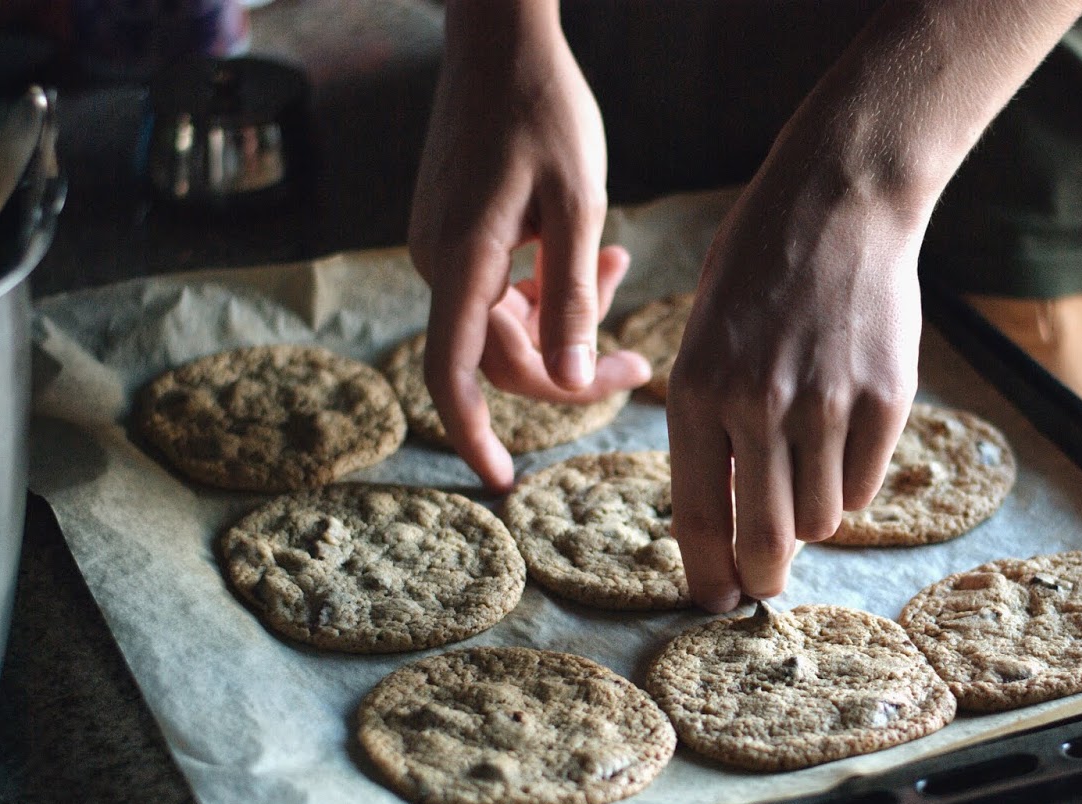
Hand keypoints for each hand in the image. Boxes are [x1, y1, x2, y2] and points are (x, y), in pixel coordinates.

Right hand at [408, 4, 647, 490]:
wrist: (500, 36)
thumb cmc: (543, 109)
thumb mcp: (576, 205)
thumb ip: (573, 300)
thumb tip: (571, 385)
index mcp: (462, 260)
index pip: (453, 374)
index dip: (475, 434)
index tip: (504, 480)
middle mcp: (440, 261)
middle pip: (504, 354)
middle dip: (571, 367)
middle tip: (640, 363)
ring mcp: (445, 245)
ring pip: (509, 320)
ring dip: (567, 317)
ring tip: (617, 266)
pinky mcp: (459, 230)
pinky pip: (504, 286)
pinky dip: (549, 286)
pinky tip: (597, 253)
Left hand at [667, 173, 923, 612]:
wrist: (838, 203)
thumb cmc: (757, 273)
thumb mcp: (703, 342)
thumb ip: (711, 430)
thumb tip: (731, 523)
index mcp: (698, 393)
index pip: (698, 516)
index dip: (706, 575)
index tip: (715, 602)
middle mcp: (761, 407)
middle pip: (765, 540)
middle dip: (761, 577)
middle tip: (762, 585)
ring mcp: (829, 406)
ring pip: (820, 520)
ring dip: (809, 517)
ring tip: (803, 471)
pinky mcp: (887, 400)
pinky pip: (864, 486)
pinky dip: (849, 483)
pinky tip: (840, 440)